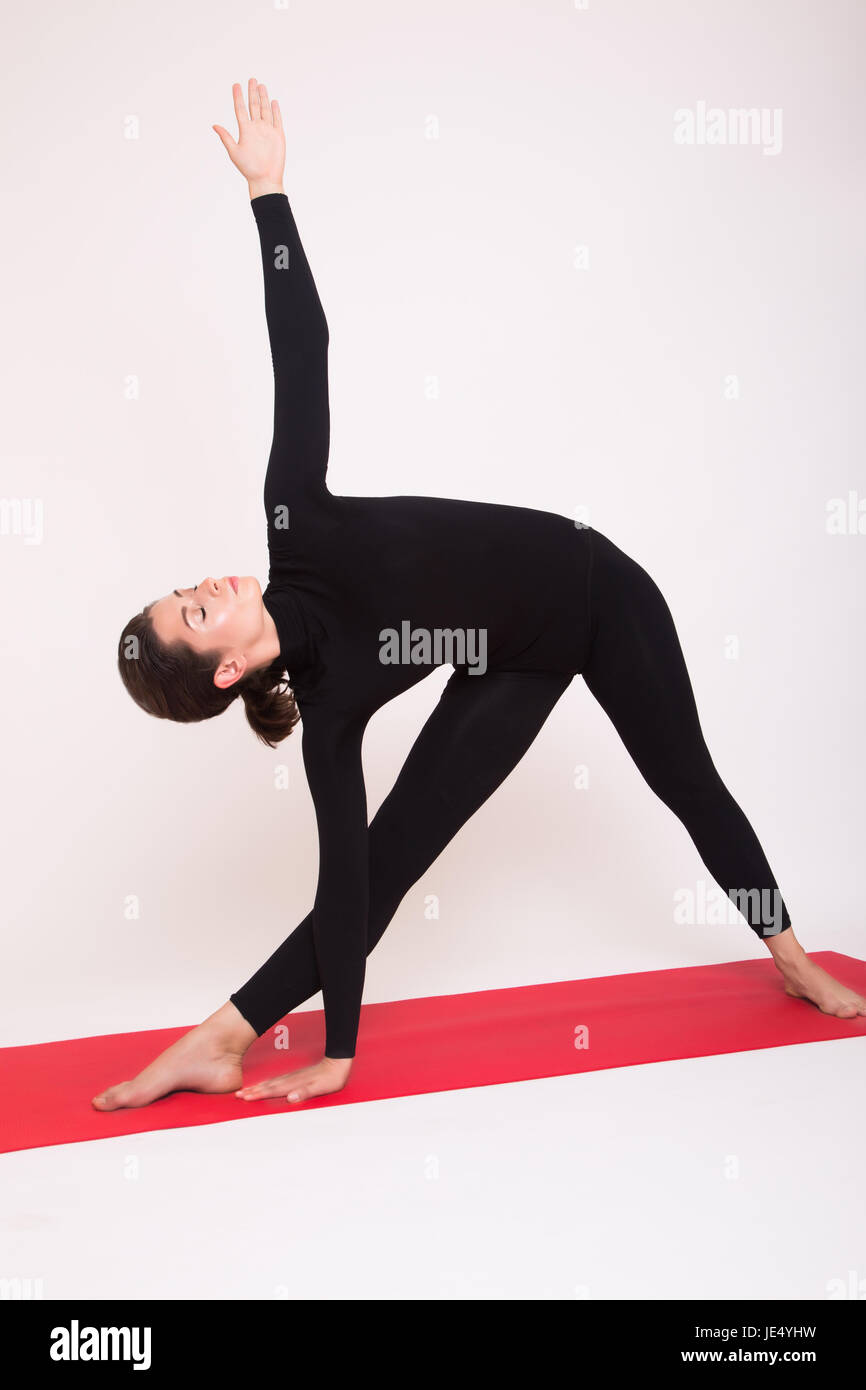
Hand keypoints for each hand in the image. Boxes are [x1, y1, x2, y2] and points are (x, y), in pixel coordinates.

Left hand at [213, 77, 285, 194]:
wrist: (265, 179)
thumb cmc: (248, 168)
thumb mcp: (234, 152)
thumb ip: (226, 138)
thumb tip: (214, 125)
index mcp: (245, 130)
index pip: (241, 109)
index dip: (238, 97)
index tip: (236, 85)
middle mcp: (256, 128)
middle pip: (254, 106)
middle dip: (252, 92)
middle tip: (251, 79)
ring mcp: (267, 131)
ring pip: (265, 110)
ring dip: (263, 98)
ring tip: (261, 85)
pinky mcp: (278, 135)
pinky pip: (277, 120)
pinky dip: (275, 111)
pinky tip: (273, 101)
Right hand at [235, 1055, 352, 1104]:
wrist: (337, 1063)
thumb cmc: (331, 1078)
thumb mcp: (321, 1087)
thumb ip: (305, 1092)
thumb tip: (290, 1097)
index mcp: (294, 1084)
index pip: (272, 1091)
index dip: (258, 1095)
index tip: (244, 1097)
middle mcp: (290, 1080)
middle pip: (267, 1086)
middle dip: (252, 1091)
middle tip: (237, 1095)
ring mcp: (291, 1077)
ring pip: (270, 1083)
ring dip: (257, 1087)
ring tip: (245, 1090)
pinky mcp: (295, 1076)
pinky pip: (276, 1081)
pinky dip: (267, 1084)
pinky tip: (264, 1085)